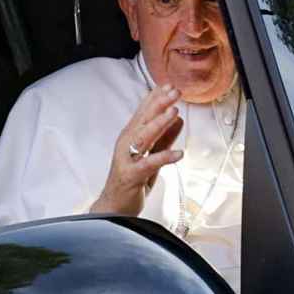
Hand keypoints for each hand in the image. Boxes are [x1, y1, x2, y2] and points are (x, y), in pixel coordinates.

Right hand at [90, 84, 183, 215]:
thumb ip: (164, 138)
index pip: (143, 112)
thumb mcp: (151, 155)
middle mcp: (126, 144)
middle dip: (159, 104)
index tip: (170, 85)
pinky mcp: (131, 175)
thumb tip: (179, 119)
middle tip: (175, 92)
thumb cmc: (131, 181)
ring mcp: (127, 159)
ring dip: (159, 123)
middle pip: (143, 120)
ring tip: (174, 112)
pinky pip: (149, 164)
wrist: (114, 208)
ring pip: (143, 137)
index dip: (156, 98)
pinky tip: (178, 153)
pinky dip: (164, 157)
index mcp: (130, 137)